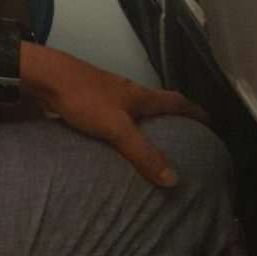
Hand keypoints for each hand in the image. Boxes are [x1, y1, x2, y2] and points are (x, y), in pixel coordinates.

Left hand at [27, 47, 207, 187]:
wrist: (44, 76)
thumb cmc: (83, 97)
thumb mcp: (116, 126)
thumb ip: (142, 152)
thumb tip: (174, 179)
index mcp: (140, 95)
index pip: (177, 102)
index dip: (196, 113)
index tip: (212, 125)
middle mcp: (126, 92)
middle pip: (157, 105)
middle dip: (172, 122)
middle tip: (184, 143)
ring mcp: (106, 94)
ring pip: (134, 111)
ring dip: (145, 127)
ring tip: (152, 150)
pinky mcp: (87, 100)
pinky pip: (113, 117)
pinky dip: (121, 130)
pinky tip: (115, 145)